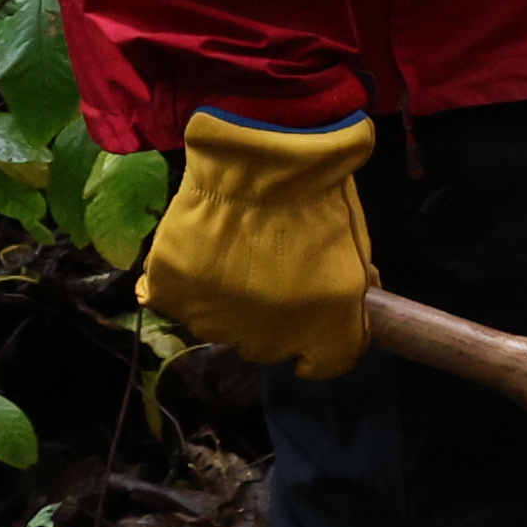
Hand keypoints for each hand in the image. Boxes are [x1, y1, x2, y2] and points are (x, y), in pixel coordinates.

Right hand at [140, 112, 378, 379]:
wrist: (259, 163)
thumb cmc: (319, 198)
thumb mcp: (354, 251)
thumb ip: (347, 294)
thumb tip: (345, 311)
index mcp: (324, 329)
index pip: (327, 363)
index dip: (322, 346)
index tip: (317, 328)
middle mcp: (268, 340)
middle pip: (270, 347)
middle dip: (275, 321)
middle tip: (271, 276)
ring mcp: (214, 321)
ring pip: (223, 327)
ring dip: (229, 303)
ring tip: (233, 257)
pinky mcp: (172, 296)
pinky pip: (178, 301)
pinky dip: (187, 283)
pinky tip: (200, 254)